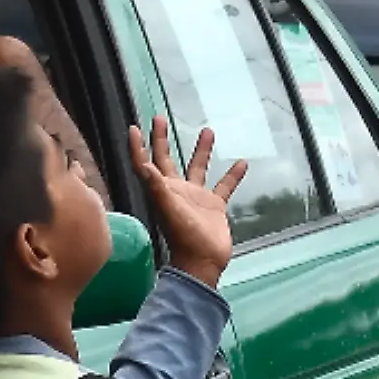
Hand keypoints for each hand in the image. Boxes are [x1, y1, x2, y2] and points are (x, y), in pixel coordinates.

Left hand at [129, 118, 246, 287]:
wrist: (203, 261)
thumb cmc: (183, 237)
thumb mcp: (168, 210)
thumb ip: (157, 187)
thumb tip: (143, 165)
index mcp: (162, 190)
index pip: (145, 164)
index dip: (138, 147)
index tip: (135, 127)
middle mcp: (176, 190)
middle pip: (167, 159)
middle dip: (162, 139)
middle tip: (160, 117)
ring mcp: (196, 197)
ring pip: (197, 168)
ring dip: (201, 150)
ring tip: (207, 130)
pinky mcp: (214, 205)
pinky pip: (224, 186)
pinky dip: (233, 175)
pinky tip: (242, 162)